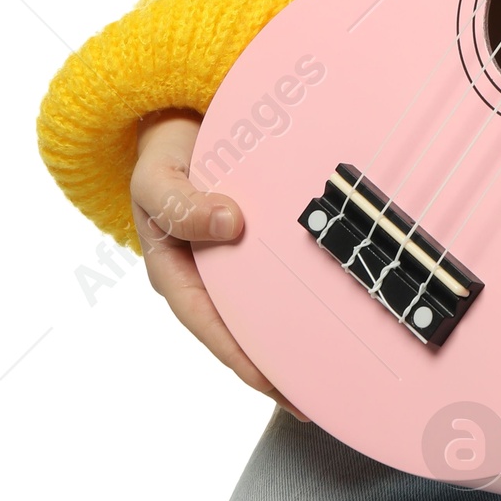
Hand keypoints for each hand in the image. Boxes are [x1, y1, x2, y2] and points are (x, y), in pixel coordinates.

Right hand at [132, 108, 308, 421]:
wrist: (180, 114)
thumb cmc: (164, 152)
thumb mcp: (157, 178)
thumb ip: (183, 204)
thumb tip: (229, 224)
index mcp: (178, 271)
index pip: (215, 328)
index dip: (248, 362)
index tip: (281, 386)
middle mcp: (209, 269)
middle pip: (247, 325)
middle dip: (281, 358)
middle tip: (325, 384)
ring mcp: (234, 251)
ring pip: (269, 297)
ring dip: (300, 323)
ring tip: (343, 352)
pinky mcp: (258, 230)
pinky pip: (282, 261)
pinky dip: (306, 278)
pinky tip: (338, 290)